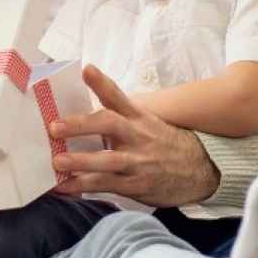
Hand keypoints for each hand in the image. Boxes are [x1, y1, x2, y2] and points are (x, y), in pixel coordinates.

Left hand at [48, 65, 220, 207]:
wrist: (202, 169)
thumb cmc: (168, 144)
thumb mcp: (150, 123)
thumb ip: (123, 117)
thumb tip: (87, 113)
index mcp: (140, 118)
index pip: (118, 96)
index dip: (102, 82)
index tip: (87, 70)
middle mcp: (138, 137)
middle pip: (109, 124)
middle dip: (81, 124)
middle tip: (55, 127)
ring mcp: (138, 162)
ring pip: (107, 160)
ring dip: (80, 161)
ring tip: (57, 162)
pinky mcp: (137, 185)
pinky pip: (106, 185)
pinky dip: (83, 186)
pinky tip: (64, 187)